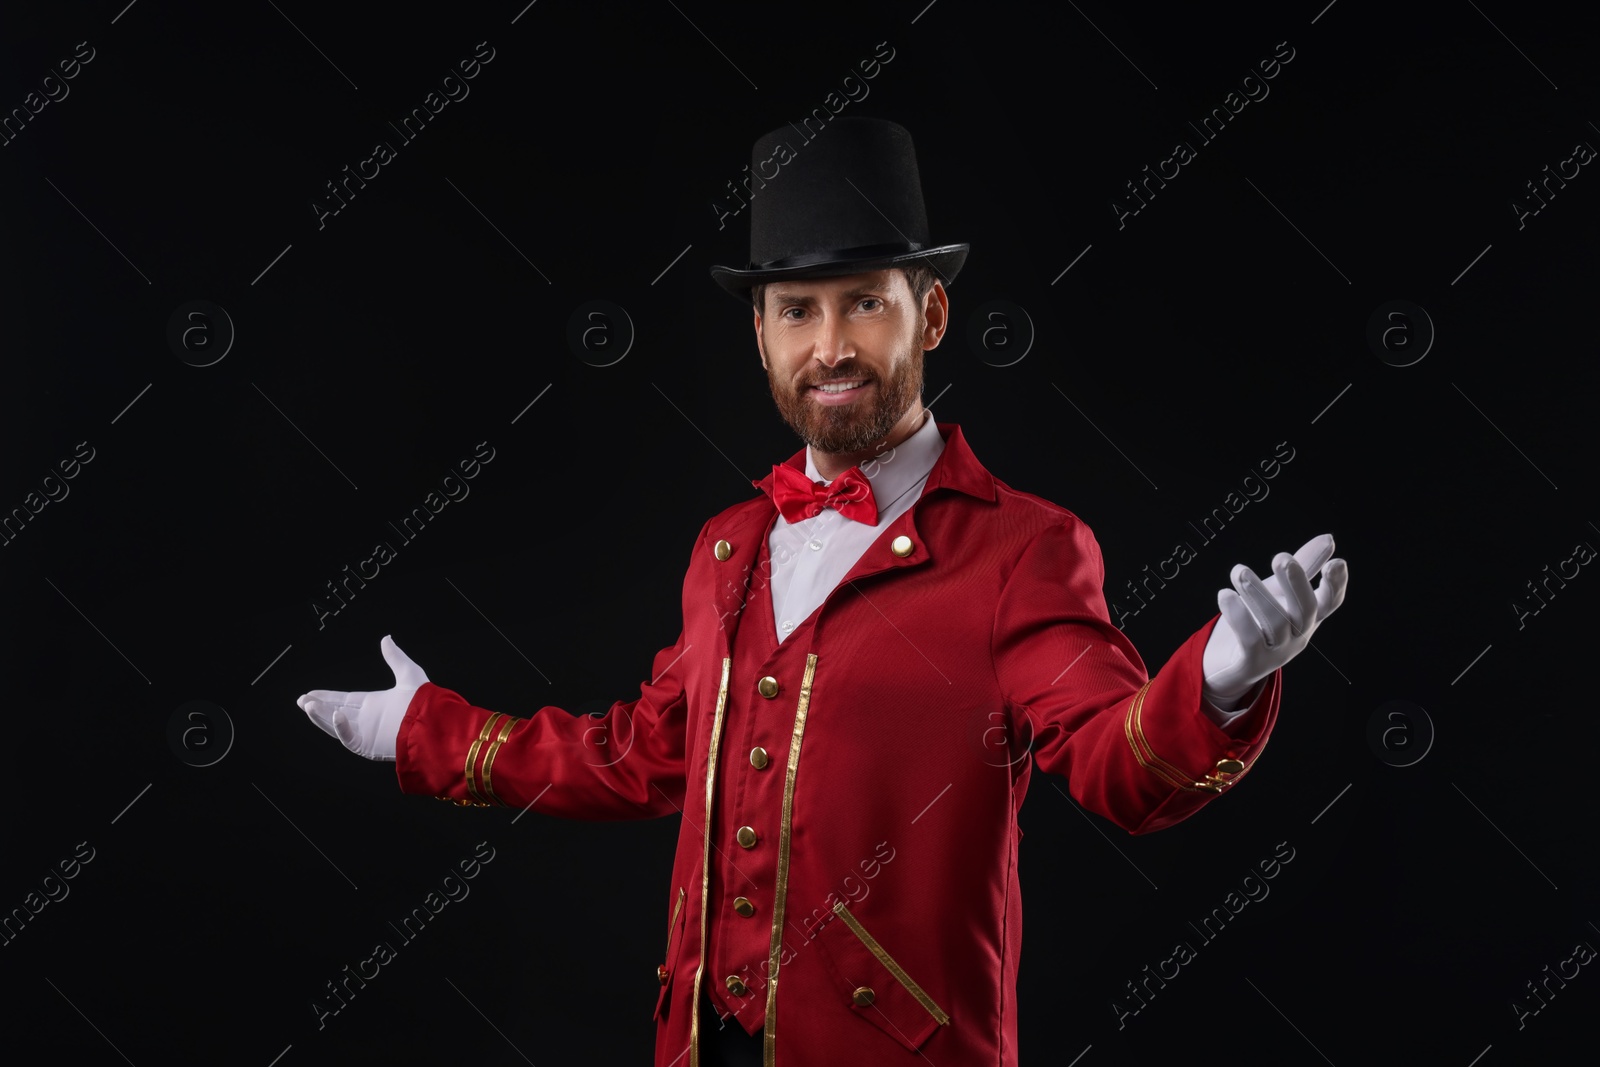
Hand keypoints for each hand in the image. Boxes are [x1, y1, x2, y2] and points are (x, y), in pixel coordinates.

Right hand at [298, 635, 428, 760]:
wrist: (434, 723)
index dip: (327, 696)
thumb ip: (395, 657)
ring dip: (321, 716)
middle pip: (336, 712)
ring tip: (307, 705)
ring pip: (337, 726)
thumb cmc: (424, 700)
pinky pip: (350, 738)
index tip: (311, 692)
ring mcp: (367, 733)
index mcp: (374, 704)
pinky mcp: (369, 746)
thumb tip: (386, 638)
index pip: (344, 699)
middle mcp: (368, 719)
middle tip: (302, 700)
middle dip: (318, 707)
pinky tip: (336, 714)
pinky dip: (341, 728)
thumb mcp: (407, 673)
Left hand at [1202, 534, 1347, 705]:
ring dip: (1256, 593)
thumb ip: (1303, 567)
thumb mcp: (1280, 593)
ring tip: (1238, 570)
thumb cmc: (1259, 623)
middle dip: (1296, 583)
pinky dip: (1238, 615)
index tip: (1337, 563)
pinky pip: (1249, 639)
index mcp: (1308, 618)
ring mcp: (1278, 652)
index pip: (1330, 603)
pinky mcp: (1252, 663)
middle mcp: (1298, 636)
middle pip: (1306, 610)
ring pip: (1274, 623)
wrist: (1229, 668)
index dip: (1336, 585)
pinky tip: (1225, 595)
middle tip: (1281, 557)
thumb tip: (1329, 539)